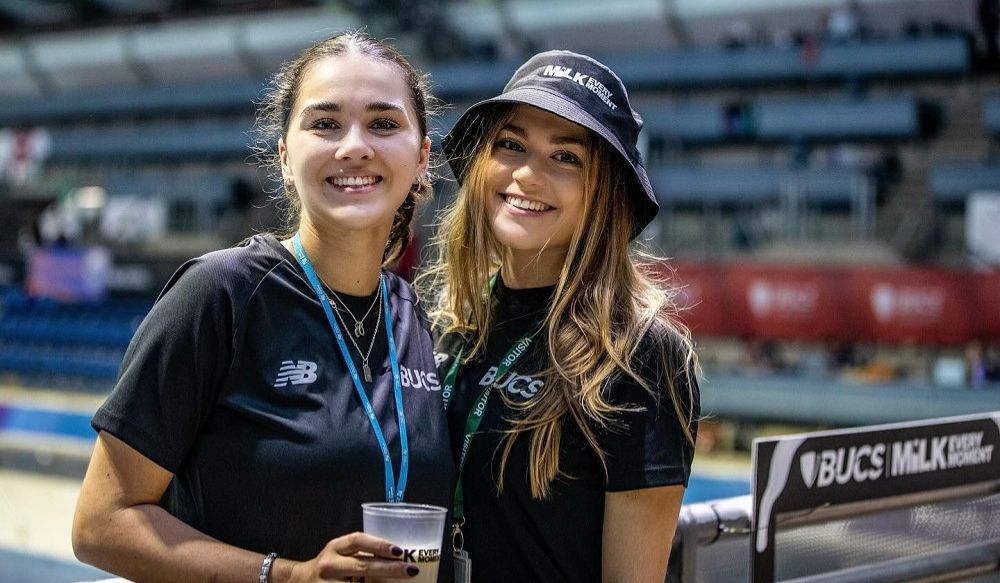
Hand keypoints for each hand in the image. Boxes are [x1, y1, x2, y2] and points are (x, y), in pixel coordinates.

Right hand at [289, 532, 419, 581]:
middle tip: (411, 570)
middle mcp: (329, 565)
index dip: (379, 544)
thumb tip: (398, 557)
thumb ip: (362, 553)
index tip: (399, 550)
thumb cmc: (331, 565)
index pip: (357, 540)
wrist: (300, 581)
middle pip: (362, 566)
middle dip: (390, 569)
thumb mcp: (340, 553)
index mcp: (334, 547)